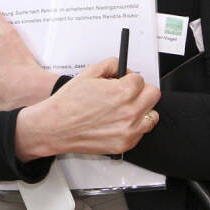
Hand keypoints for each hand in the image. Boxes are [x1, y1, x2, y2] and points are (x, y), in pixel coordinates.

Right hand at [14, 57, 160, 160]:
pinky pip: (141, 132)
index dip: (129, 77)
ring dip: (142, 109)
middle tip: (129, 91)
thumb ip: (110, 65)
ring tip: (125, 108)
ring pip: (152, 115)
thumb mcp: (88, 73)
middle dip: (141, 90)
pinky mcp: (125, 144)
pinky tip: (117, 121)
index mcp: (122, 92)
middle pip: (153, 95)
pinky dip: (133, 126)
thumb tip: (121, 67)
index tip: (123, 79)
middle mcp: (130, 112)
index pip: (140, 79)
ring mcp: (129, 130)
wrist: (55, 127)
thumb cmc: (68, 103)